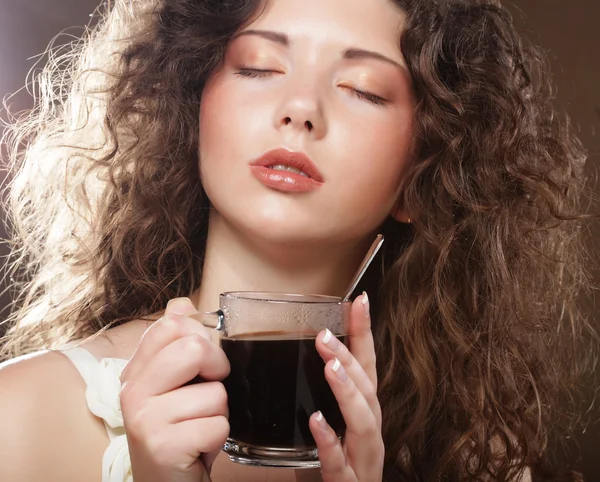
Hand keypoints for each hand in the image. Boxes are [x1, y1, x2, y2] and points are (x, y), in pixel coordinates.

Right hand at [119, 298, 230, 481]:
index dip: (202, 339)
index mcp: (136, 371)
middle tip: (206, 396)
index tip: (202, 364)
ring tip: (197, 427)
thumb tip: (182, 304)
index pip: (172, 325)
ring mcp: (144, 419)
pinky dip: (218, 438)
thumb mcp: (174, 385)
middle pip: (195, 348)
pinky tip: (197, 447)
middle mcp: (132, 391)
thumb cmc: (176, 431)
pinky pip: (218, 425)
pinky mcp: (162, 446)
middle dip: (217, 372)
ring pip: (216, 392)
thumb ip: (177, 341)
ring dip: (218, 413)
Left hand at [310, 292, 383, 481]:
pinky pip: (341, 465)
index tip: (358, 301)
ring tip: (330, 368)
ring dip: (347, 392)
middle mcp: (368, 431)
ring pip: (364, 422)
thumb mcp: (328, 424)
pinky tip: (317, 423)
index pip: (367, 366)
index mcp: (362, 412)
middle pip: (367, 389)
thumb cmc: (334, 465)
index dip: (364, 333)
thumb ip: (319, 396)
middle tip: (325, 334)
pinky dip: (330, 443)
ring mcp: (363, 459)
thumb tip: (291, 358)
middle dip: (349, 358)